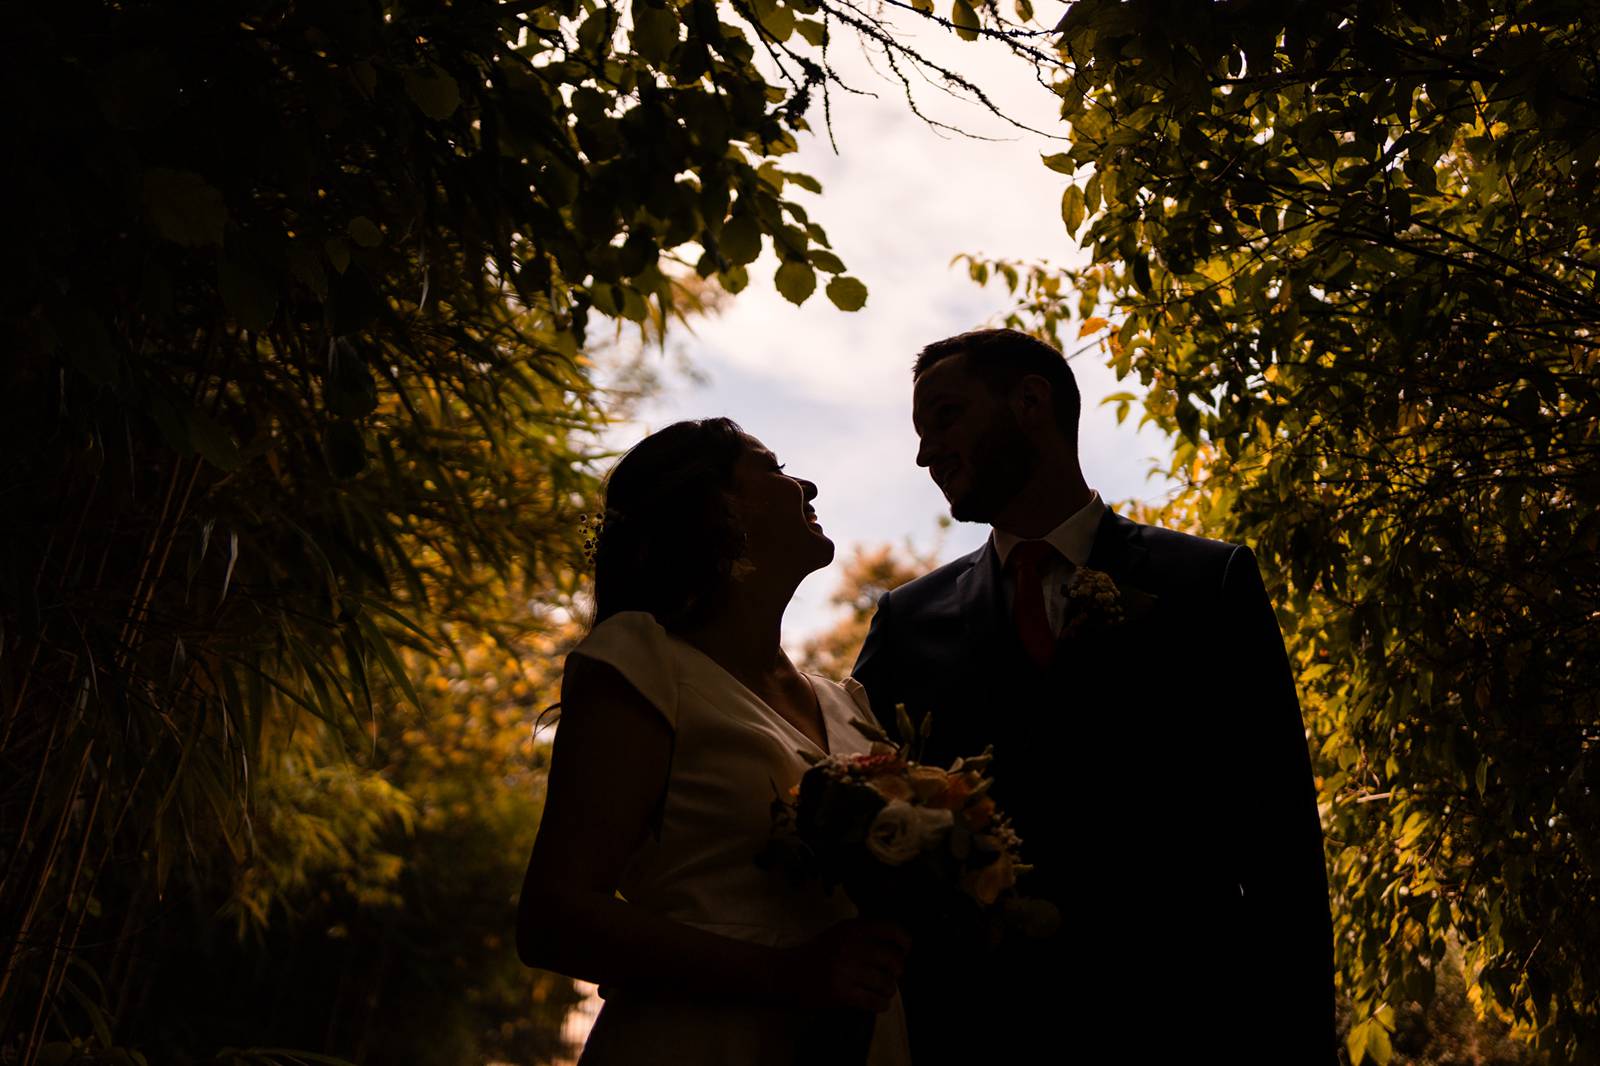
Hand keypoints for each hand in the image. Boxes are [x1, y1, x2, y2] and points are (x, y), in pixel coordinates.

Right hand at [778, 919, 910, 1012]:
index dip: (904, 941)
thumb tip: (896, 944)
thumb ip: (862, 933)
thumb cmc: (814, 954)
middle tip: (892, 975)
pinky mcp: (841, 993)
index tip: (906, 950)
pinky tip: (878, 1003)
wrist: (785, 975)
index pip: (890, 929)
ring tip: (883, 990)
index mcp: (850, 929)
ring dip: (889, 990)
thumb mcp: (836, 933)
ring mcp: (845, 971)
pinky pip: (874, 1001)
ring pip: (886, 983)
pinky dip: (881, 1004)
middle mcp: (849, 947)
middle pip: (892, 959)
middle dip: (898, 971)